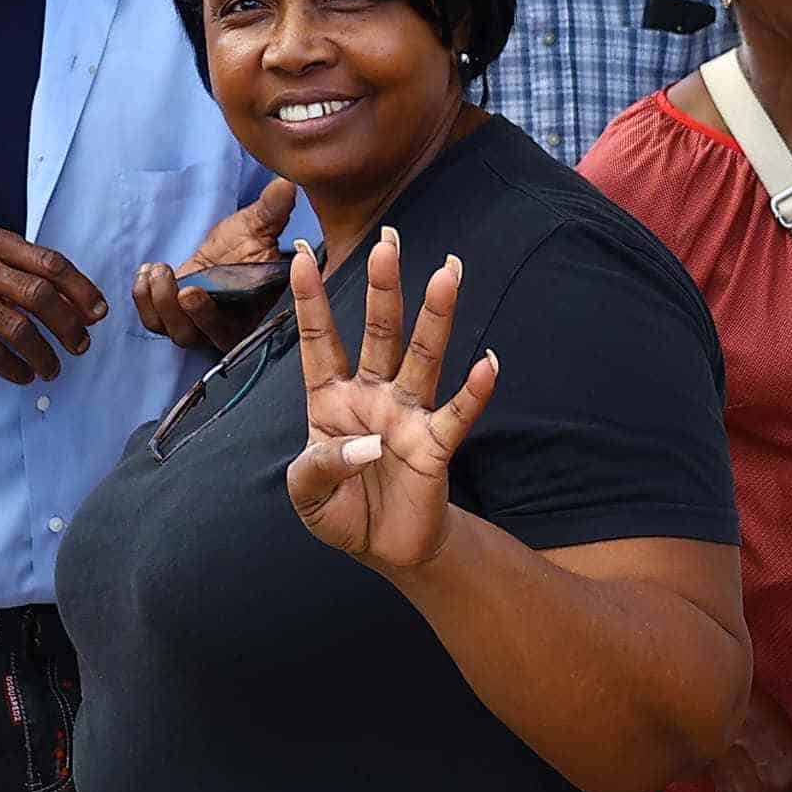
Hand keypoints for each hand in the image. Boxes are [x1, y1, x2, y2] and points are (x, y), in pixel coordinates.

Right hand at [0, 230, 110, 384]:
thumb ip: (27, 271)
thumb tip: (79, 301)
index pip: (51, 264)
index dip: (81, 290)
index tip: (98, 313)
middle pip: (40, 296)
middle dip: (69, 325)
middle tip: (82, 346)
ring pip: (20, 329)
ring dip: (44, 354)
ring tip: (54, 369)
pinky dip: (15, 369)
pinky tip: (25, 375)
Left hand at [132, 180, 300, 350]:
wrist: (230, 255)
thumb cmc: (248, 246)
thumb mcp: (260, 226)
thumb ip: (273, 210)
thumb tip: (287, 184)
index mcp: (245, 318)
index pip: (225, 329)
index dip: (205, 316)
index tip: (191, 292)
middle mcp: (218, 330)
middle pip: (190, 334)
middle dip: (172, 308)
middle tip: (168, 279)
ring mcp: (193, 326)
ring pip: (169, 329)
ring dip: (156, 302)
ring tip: (156, 270)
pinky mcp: (171, 317)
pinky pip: (152, 320)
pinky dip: (143, 300)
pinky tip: (146, 274)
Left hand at [284, 230, 499, 575]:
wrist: (382, 548)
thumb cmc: (339, 509)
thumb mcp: (306, 494)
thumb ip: (320, 466)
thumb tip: (368, 444)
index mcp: (330, 399)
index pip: (319, 341)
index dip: (310, 301)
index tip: (302, 255)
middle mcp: (372, 395)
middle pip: (379, 334)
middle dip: (384, 290)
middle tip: (389, 243)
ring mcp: (406, 416)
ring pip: (422, 359)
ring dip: (435, 318)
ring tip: (448, 274)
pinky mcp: (435, 446)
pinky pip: (457, 414)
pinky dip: (475, 390)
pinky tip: (488, 362)